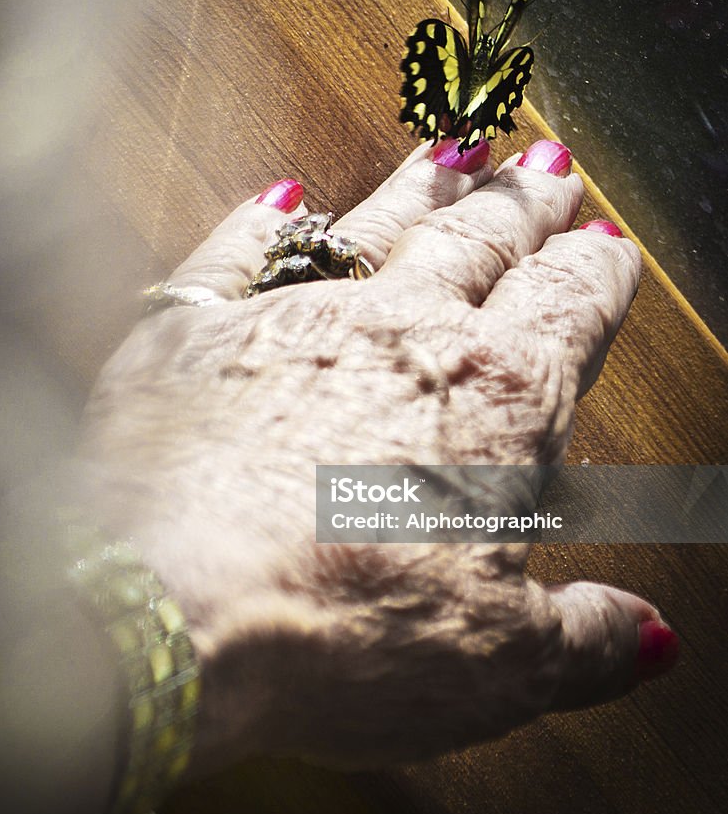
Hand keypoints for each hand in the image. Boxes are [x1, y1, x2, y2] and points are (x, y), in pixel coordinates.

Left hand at [78, 138, 675, 777]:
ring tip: (453, 147)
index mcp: (495, 400)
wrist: (169, 610)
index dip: (599, 272)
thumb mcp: (498, 667)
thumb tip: (644, 638)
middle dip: (521, 203)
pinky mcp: (191, 329)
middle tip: (545, 162)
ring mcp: (290, 319)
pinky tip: (279, 196)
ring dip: (420, 186)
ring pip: (376, 226)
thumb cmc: (337, 635)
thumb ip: (583, 638)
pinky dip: (259, 223)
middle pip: (480, 243)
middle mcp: (399, 334)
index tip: (608, 244)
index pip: (571, 307)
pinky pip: (235, 253)